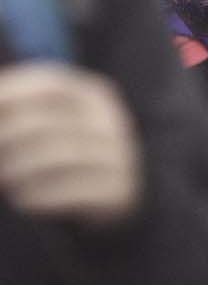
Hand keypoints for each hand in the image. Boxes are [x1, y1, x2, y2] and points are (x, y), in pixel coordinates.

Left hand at [0, 64, 142, 225]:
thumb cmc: (69, 158)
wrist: (116, 199)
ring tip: (4, 180)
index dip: (15, 93)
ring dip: (20, 169)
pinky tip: (23, 199)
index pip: (51, 85)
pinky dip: (41, 196)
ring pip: (61, 156)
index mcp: (95, 95)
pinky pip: (74, 191)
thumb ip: (27, 112)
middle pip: (50, 122)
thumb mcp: (55, 126)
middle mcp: (111, 120)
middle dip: (9, 137)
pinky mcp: (119, 190)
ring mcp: (119, 155)